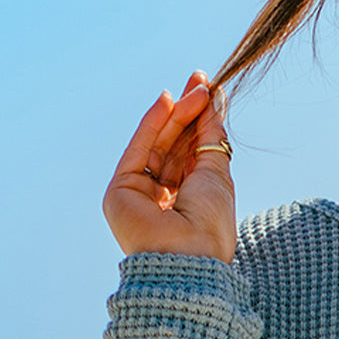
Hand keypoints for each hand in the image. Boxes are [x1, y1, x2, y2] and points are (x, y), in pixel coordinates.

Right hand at [103, 71, 236, 262]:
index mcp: (192, 204)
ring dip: (175, 115)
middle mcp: (165, 200)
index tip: (210, 92)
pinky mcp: (121, 191)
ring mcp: (141, 196)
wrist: (188, 256)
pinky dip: (152, 125)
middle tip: (200, 81)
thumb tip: (213, 101)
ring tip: (195, 90)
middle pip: (174, 147)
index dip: (200, 124)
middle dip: (187, 113)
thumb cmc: (210, 225)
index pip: (193, 156)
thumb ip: (211, 138)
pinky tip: (168, 101)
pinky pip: (138, 151)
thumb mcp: (217, 175)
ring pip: (157, 145)